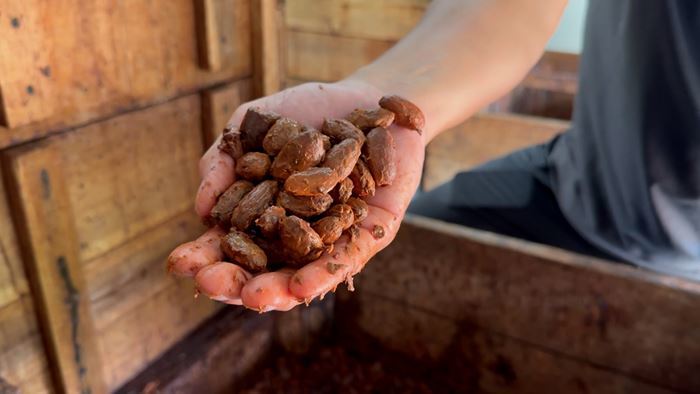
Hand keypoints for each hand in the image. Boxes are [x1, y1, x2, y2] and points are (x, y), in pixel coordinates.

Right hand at [167, 79, 424, 310]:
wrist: (370, 95)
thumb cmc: (305, 110)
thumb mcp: (253, 125)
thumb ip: (224, 161)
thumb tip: (202, 211)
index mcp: (262, 213)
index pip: (229, 244)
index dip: (204, 256)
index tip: (179, 263)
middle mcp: (294, 232)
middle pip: (261, 269)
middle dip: (235, 281)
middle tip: (211, 283)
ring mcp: (331, 236)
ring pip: (301, 275)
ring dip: (276, 291)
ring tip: (255, 298)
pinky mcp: (369, 233)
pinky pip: (346, 260)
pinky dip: (323, 275)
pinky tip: (302, 288)